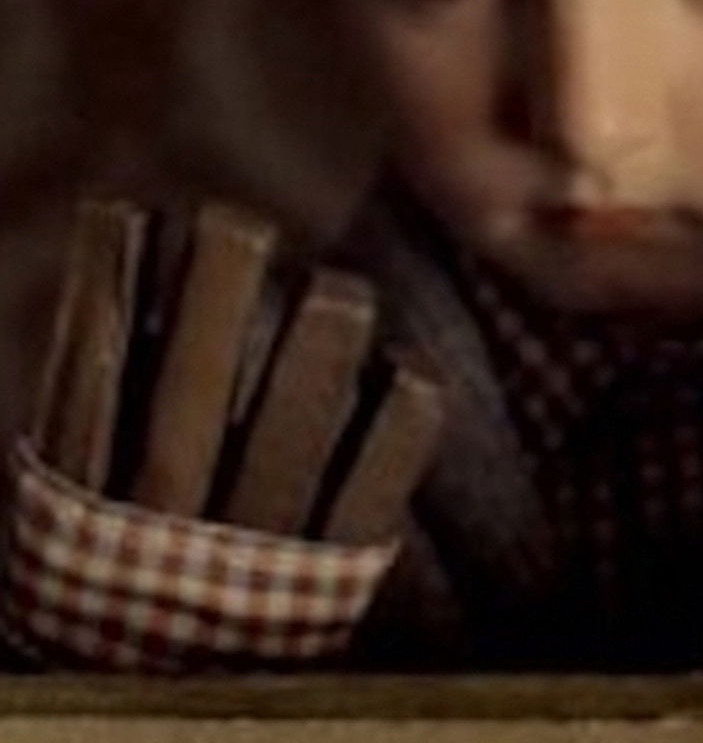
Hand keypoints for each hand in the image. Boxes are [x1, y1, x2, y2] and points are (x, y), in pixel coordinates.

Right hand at [30, 195, 443, 538]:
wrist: (168, 699)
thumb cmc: (130, 563)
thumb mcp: (89, 494)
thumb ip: (106, 399)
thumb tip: (129, 262)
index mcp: (92, 497)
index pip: (94, 373)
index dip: (114, 289)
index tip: (133, 217)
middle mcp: (171, 517)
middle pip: (190, 388)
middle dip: (215, 298)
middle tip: (236, 226)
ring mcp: (256, 544)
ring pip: (288, 423)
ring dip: (315, 346)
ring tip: (335, 289)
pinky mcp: (337, 564)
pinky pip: (376, 476)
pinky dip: (396, 415)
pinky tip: (405, 366)